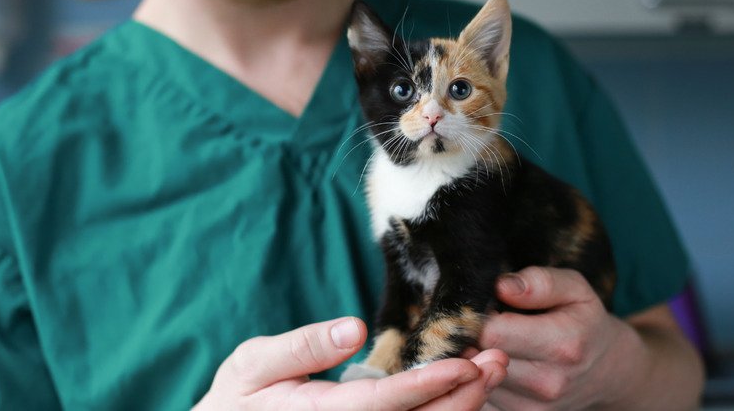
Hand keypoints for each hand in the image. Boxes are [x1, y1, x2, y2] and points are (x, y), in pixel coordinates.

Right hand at [194, 316, 508, 410]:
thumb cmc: (237, 399)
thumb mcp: (253, 364)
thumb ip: (301, 346)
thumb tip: (353, 329)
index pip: (385, 404)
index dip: (429, 384)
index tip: (468, 361)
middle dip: (462, 396)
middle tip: (496, 360)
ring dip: (461, 407)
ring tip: (490, 370)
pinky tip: (465, 393)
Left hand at [472, 267, 637, 409]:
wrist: (606, 372)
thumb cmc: (584, 322)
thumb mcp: (575, 289)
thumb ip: (540, 282)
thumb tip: (502, 286)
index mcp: (562, 344)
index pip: (493, 333)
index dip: (477, 316)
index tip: (482, 306)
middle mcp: (547, 382)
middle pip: (479, 357)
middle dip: (471, 336)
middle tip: (480, 323)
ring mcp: (533, 407)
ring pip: (475, 378)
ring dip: (474, 357)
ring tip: (491, 341)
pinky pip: (481, 395)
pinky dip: (480, 376)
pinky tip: (493, 361)